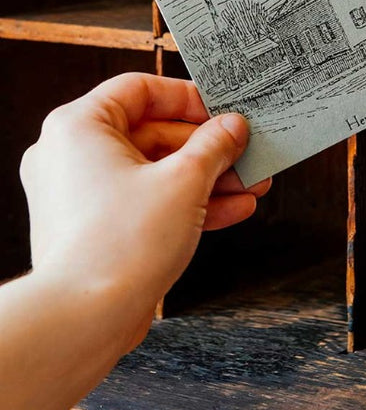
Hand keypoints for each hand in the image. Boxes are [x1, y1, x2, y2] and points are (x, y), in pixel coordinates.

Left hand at [19, 72, 269, 354]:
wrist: (84, 320)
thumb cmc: (118, 245)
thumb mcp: (184, 182)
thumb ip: (214, 146)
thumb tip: (232, 127)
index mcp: (78, 126)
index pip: (140, 89)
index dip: (187, 98)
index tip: (222, 110)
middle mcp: (71, 155)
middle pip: (151, 133)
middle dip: (207, 148)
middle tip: (245, 152)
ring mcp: (79, 195)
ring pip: (152, 172)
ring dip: (205, 178)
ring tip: (250, 185)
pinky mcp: (92, 229)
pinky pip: (144, 202)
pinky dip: (184, 204)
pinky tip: (231, 210)